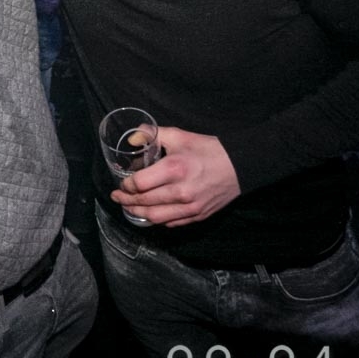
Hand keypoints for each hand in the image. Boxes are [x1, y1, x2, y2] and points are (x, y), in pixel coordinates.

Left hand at [111, 126, 240, 226]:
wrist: (240, 166)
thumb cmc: (209, 149)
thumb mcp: (180, 136)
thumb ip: (153, 134)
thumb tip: (133, 137)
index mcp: (174, 169)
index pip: (139, 184)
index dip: (126, 184)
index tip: (122, 182)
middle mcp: (180, 191)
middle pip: (144, 202)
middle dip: (126, 200)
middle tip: (117, 196)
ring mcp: (190, 207)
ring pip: (155, 217)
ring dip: (138, 213)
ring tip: (128, 207)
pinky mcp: (197, 215)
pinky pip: (171, 223)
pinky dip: (157, 220)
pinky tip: (151, 213)